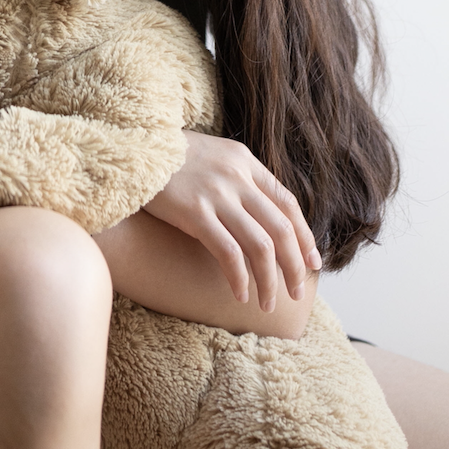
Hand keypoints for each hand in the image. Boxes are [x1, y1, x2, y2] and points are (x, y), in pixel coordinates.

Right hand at [142, 135, 321, 311]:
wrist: (136, 145)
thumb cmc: (172, 157)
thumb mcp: (215, 156)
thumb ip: (239, 179)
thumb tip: (262, 216)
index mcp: (245, 162)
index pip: (287, 203)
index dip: (304, 235)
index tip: (312, 262)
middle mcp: (237, 177)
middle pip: (280, 229)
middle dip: (294, 266)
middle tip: (297, 292)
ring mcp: (217, 195)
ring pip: (260, 246)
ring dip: (270, 280)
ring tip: (269, 303)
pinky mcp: (194, 212)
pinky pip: (228, 252)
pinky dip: (239, 277)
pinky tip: (241, 293)